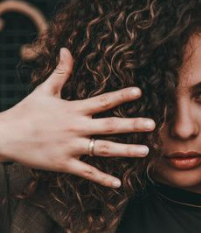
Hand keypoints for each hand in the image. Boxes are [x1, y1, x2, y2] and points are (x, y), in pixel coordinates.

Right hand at [0, 48, 154, 187]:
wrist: (5, 135)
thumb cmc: (25, 112)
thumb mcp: (44, 90)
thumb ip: (61, 72)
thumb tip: (66, 48)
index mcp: (73, 109)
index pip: (102, 101)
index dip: (121, 96)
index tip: (139, 93)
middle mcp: (75, 128)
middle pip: (110, 126)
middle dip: (132, 125)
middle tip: (152, 125)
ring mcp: (70, 147)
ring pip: (103, 149)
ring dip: (126, 151)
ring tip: (145, 151)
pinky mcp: (63, 164)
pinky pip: (87, 172)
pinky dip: (102, 178)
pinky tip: (118, 183)